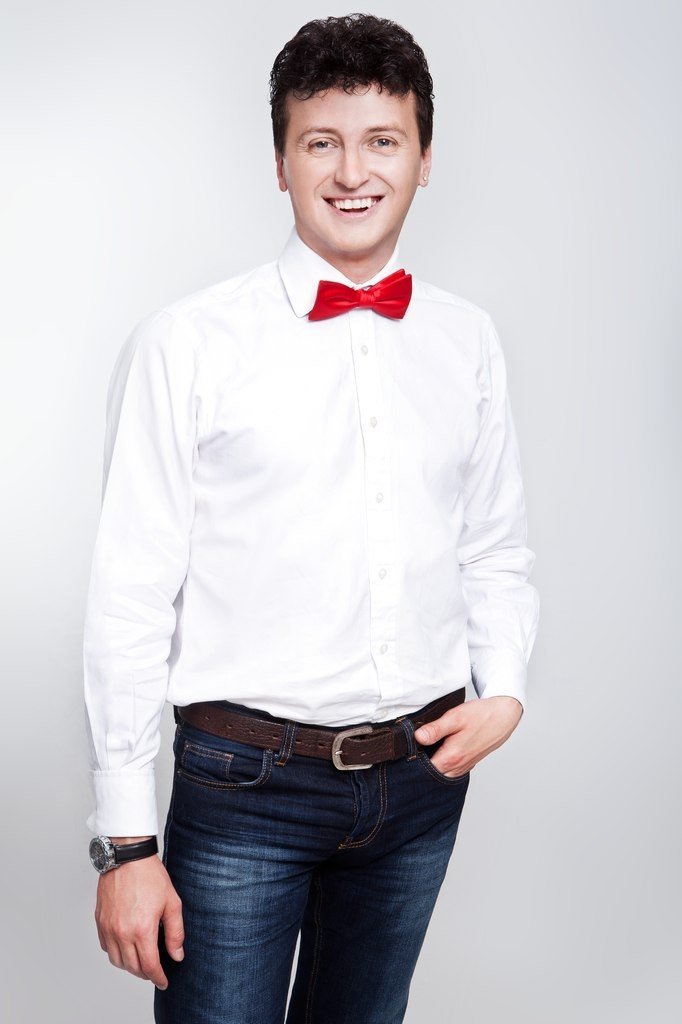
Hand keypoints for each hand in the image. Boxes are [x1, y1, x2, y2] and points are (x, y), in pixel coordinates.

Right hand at [95, 850, 184, 989]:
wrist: (127, 857)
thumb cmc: (150, 876)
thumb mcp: (172, 903)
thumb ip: (175, 932)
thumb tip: (177, 955)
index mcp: (142, 930)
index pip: (149, 966)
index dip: (158, 977)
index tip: (163, 981)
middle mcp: (122, 933)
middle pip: (132, 967)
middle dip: (145, 973)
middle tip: (155, 970)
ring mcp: (108, 928)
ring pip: (117, 961)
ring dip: (129, 965)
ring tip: (141, 960)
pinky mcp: (100, 921)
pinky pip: (106, 947)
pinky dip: (116, 953)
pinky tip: (126, 946)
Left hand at [413, 695, 522, 776]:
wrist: (504, 716)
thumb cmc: (481, 715)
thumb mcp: (455, 717)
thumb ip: (435, 729)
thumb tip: (417, 738)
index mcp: (452, 757)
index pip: (424, 770)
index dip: (412, 762)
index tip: (404, 753)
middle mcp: (458, 767)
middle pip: (431, 775)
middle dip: (419, 766)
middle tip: (410, 752)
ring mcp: (464, 767)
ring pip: (441, 774)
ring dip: (431, 765)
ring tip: (423, 750)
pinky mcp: (467, 763)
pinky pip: (450, 770)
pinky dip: (441, 764)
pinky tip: (437, 751)